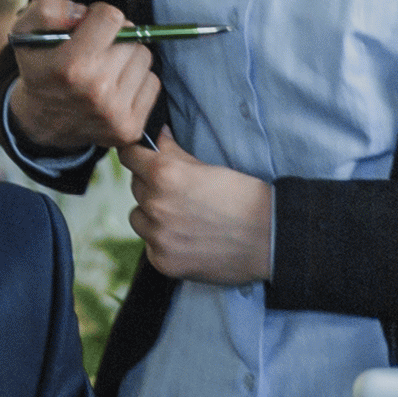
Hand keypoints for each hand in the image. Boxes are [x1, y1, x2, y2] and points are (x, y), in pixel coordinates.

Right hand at [5, 0, 159, 157]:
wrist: (41, 122)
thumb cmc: (39, 71)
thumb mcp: (26, 34)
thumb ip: (47, 11)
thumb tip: (82, 12)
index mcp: (70, 65)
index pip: (111, 18)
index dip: (99, 16)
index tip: (89, 26)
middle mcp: (96, 90)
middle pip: (131, 36)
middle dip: (115, 37)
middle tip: (97, 50)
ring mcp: (116, 112)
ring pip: (144, 58)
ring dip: (128, 58)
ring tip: (106, 68)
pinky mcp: (131, 127)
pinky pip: (153, 83)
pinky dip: (137, 81)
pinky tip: (116, 87)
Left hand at [128, 143, 272, 287]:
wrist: (268, 238)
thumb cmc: (243, 197)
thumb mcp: (208, 167)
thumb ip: (174, 151)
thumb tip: (157, 135)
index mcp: (165, 174)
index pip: (129, 156)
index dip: (136, 155)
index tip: (141, 158)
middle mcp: (156, 204)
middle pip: (135, 187)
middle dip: (151, 185)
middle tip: (178, 192)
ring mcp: (157, 236)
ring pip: (138, 217)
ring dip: (151, 215)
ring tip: (181, 217)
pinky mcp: (163, 261)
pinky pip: (149, 245)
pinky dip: (162, 241)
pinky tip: (187, 239)